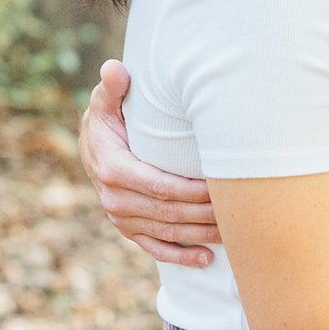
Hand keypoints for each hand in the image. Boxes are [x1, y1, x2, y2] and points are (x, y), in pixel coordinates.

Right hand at [79, 59, 221, 265]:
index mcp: (113, 168)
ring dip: (200, 234)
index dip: (190, 190)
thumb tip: (115, 70)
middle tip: (236, 209)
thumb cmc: (108, 118)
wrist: (91, 145)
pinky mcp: (129, 229)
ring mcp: (122, 218)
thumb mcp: (106, 101)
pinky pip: (155, 247)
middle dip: (203, 213)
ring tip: (232, 233)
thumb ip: (112, 87)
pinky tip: (205, 259)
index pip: (158, 185)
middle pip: (168, 212)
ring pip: (166, 231)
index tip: (218, 188)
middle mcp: (115, 199)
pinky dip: (180, 256)